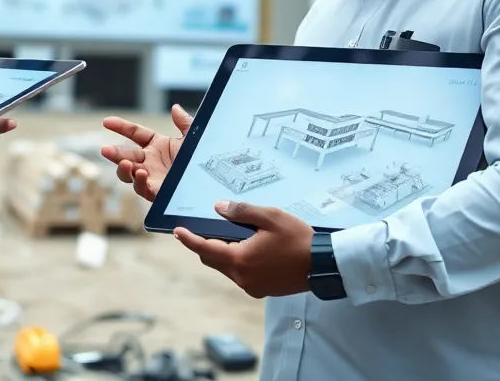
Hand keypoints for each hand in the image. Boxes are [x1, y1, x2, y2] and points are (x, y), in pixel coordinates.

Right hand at [101, 104, 193, 201]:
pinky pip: (142, 188)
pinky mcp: (156, 192)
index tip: (106, 122)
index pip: (134, 134)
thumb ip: (184, 123)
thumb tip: (175, 108)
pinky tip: (141, 173)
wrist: (213, 180)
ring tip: (124, 163)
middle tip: (106, 150)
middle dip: (114, 153)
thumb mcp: (194, 138)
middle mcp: (150, 161)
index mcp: (157, 145)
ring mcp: (151, 177)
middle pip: (126, 155)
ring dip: (122, 169)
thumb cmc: (202, 159)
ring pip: (128, 174)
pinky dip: (139, 181)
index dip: (121, 127)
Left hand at [173, 201, 313, 298]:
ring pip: (227, 268)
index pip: (205, 249)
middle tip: (209, 226)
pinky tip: (251, 247)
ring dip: (224, 252)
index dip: (189, 239)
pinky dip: (239, 261)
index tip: (177, 231)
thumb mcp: (270, 217)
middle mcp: (242, 278)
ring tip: (237, 234)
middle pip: (213, 260)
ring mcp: (252, 287)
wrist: (323, 264)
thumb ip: (242, 212)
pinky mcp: (262, 290)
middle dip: (207, 244)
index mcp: (240, 260)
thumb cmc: (298, 239)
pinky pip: (241, 275)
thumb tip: (219, 208)